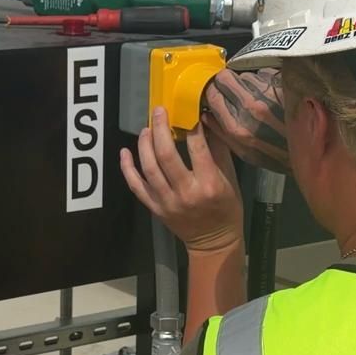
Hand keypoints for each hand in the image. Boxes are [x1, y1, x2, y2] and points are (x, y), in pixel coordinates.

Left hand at [120, 107, 243, 252]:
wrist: (214, 242)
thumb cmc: (227, 209)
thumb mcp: (230, 179)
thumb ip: (218, 151)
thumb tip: (206, 121)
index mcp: (209, 184)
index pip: (197, 148)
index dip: (191, 126)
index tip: (187, 112)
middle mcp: (186, 192)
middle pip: (166, 155)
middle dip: (160, 129)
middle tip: (159, 111)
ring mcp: (167, 202)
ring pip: (149, 168)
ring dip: (144, 144)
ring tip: (146, 129)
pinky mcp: (155, 208)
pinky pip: (136, 186)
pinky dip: (127, 169)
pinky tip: (125, 152)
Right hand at [201, 68, 290, 174]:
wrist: (313, 150)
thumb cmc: (277, 154)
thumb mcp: (246, 153)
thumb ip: (222, 133)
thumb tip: (206, 115)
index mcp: (238, 127)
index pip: (213, 96)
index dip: (211, 91)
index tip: (213, 92)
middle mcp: (251, 106)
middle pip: (225, 78)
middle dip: (224, 81)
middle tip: (230, 87)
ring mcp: (268, 93)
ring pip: (244, 74)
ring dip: (246, 81)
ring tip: (255, 94)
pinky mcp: (283, 83)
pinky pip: (263, 72)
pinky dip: (264, 80)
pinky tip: (271, 92)